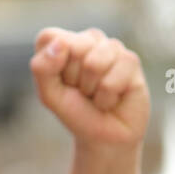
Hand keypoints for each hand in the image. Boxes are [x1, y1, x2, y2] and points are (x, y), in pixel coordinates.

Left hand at [30, 27, 148, 150]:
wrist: (103, 136)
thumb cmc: (75, 112)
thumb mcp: (49, 95)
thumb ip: (43, 68)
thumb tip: (60, 43)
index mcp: (64, 43)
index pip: (48, 37)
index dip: (50, 64)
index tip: (59, 81)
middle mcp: (89, 40)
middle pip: (73, 47)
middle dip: (72, 78)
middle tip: (80, 91)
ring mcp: (112, 48)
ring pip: (94, 63)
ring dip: (91, 89)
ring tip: (96, 94)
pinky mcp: (131, 61)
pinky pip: (111, 81)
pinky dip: (106, 98)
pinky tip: (111, 99)